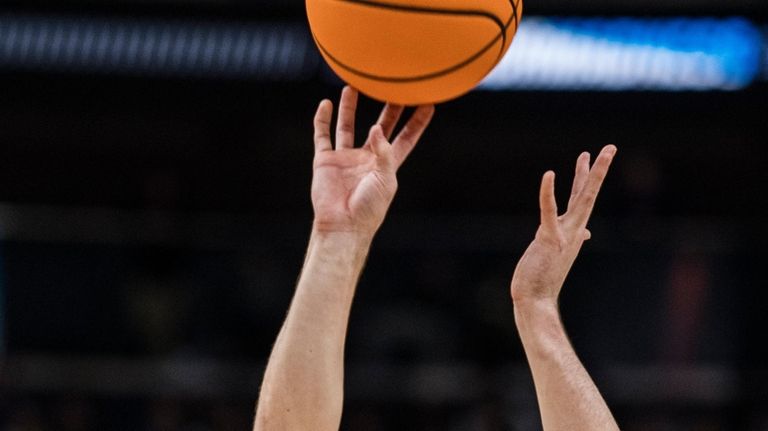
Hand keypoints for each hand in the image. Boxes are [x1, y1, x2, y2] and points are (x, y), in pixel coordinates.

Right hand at [311, 86, 434, 235]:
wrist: (343, 225)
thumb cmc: (369, 208)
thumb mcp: (385, 179)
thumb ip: (383, 153)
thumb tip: (376, 128)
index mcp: (387, 164)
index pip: (406, 138)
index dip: (417, 122)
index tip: (428, 103)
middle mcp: (367, 158)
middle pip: (380, 126)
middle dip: (387, 108)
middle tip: (393, 85)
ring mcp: (346, 158)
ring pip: (348, 126)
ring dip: (350, 107)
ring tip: (353, 86)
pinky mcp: (326, 161)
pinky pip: (323, 135)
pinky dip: (323, 119)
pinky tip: (326, 104)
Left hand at [511, 145, 616, 306]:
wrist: (536, 300)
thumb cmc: (542, 278)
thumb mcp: (557, 253)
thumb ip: (570, 239)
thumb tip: (585, 233)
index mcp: (573, 231)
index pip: (583, 199)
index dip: (587, 178)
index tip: (591, 158)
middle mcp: (573, 230)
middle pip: (588, 194)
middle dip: (598, 170)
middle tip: (609, 147)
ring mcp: (563, 234)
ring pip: (579, 200)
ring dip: (585, 176)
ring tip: (589, 153)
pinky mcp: (548, 238)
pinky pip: (549, 211)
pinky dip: (549, 193)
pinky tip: (550, 174)